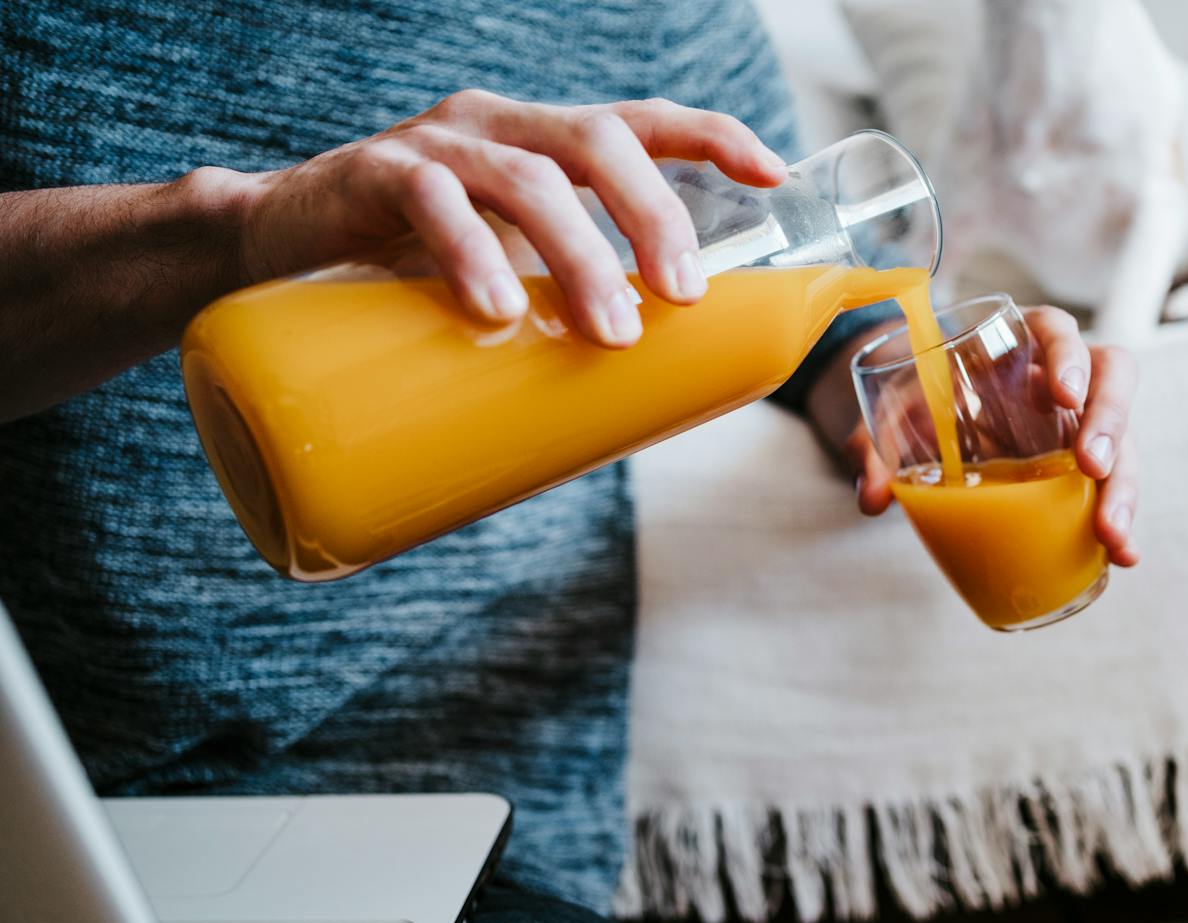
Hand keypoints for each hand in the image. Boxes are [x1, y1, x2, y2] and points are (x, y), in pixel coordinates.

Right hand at [227, 91, 786, 346]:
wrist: (268, 258)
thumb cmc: (406, 274)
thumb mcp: (501, 277)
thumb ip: (558, 305)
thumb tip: (647, 390)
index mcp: (538, 143)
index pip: (637, 122)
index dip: (711, 135)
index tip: (775, 171)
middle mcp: (496, 126)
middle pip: (598, 143)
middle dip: (655, 216)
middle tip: (684, 296)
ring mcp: (435, 144)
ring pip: (527, 177)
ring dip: (581, 255)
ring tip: (611, 330)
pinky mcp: (371, 174)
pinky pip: (432, 200)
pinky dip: (472, 254)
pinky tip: (497, 310)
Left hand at [834, 307, 1140, 566]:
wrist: (920, 424)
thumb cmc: (915, 405)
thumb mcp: (889, 419)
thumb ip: (876, 449)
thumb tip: (875, 499)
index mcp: (1014, 345)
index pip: (1055, 330)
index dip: (1068, 356)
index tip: (1063, 396)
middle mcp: (1057, 378)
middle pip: (1111, 377)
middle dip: (1110, 420)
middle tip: (1093, 467)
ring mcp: (1076, 422)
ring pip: (1123, 438)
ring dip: (1124, 486)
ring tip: (1112, 534)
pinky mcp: (1082, 465)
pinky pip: (1112, 485)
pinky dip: (1119, 519)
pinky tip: (1123, 556)